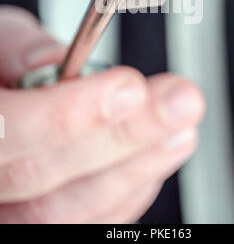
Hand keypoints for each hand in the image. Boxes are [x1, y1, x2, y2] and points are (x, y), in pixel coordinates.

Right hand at [0, 6, 204, 223]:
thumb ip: (20, 47)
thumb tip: (57, 62)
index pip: (6, 130)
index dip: (68, 115)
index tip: (129, 88)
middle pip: (42, 178)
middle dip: (123, 138)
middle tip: (180, 103)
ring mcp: (7, 209)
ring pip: (65, 210)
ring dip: (135, 167)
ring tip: (180, 128)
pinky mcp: (37, 217)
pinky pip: (83, 222)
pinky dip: (127, 190)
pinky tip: (154, 156)